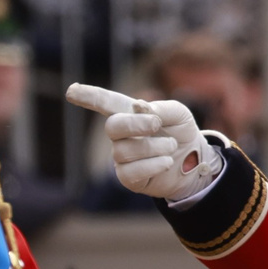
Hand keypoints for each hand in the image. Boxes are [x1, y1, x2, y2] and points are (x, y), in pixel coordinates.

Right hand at [68, 83, 221, 200]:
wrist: (196, 163)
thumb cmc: (181, 133)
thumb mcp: (179, 114)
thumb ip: (161, 108)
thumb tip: (138, 107)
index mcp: (130, 113)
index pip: (105, 103)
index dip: (88, 96)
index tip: (71, 90)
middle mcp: (121, 135)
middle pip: (112, 126)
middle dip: (135, 124)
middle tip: (157, 124)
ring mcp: (122, 157)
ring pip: (125, 150)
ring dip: (155, 146)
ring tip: (171, 146)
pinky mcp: (128, 178)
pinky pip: (131, 171)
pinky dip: (153, 165)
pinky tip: (166, 162)